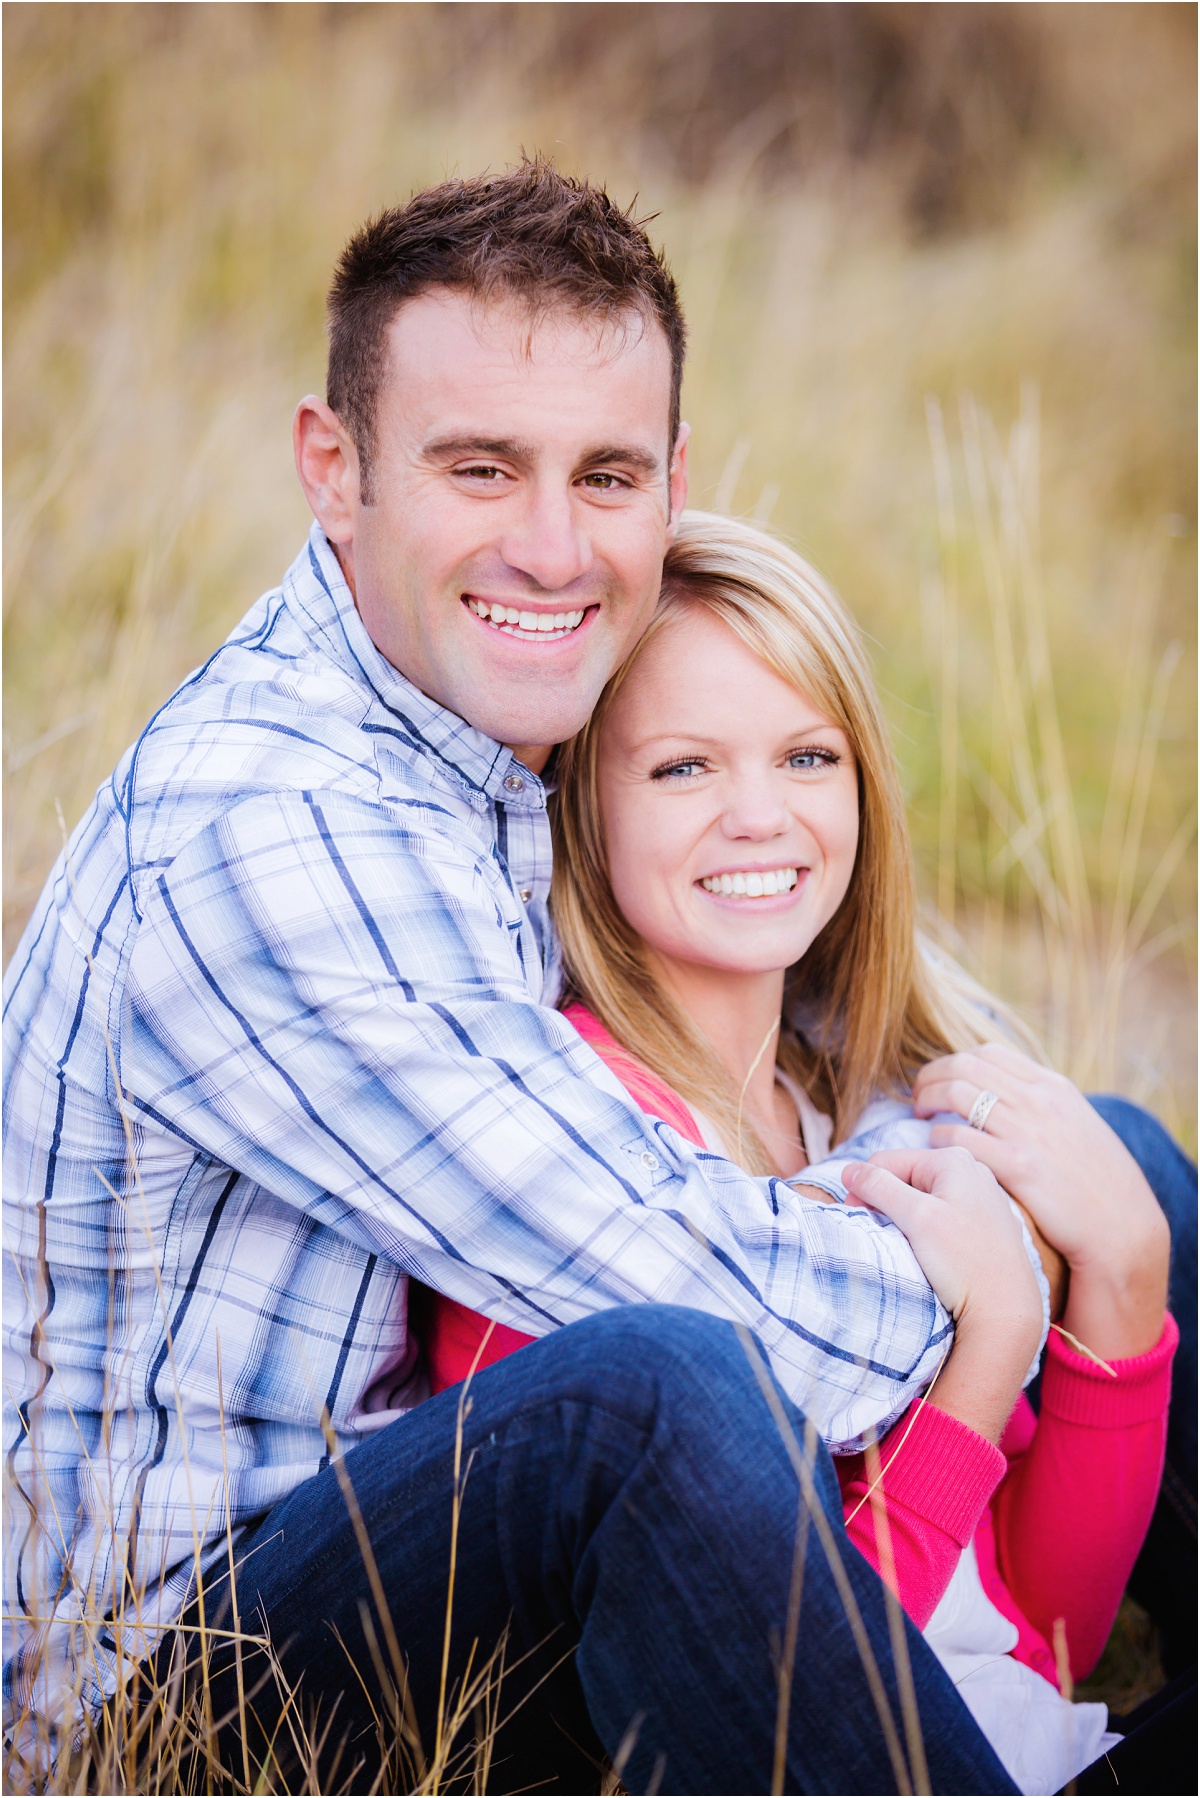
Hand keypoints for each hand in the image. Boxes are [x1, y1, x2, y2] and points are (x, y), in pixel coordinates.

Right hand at [843, 1146, 1043, 1442]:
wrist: (1007, 1310)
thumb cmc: (963, 1261)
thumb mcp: (916, 1218)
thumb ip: (879, 1187)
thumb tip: (849, 1170)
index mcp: (953, 1160)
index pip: (887, 1161)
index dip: (865, 1188)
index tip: (859, 1220)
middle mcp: (972, 1169)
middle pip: (906, 1176)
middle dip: (887, 1202)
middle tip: (885, 1234)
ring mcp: (983, 1195)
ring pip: (924, 1196)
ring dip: (907, 1217)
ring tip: (910, 1245)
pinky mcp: (987, 1222)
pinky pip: (945, 1213)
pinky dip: (929, 1227)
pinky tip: (934, 1252)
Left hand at [913, 1042, 1168, 1358]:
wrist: (1122, 1227)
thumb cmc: (1097, 1183)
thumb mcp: (1077, 1126)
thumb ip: (1043, 1105)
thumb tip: (1005, 1092)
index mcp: (1053, 1087)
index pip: (987, 1053)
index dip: (953, 1062)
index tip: (940, 1079)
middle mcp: (1040, 1101)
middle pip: (964, 1067)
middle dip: (932, 1077)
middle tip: (918, 1097)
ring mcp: (1029, 1132)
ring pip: (955, 1095)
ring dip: (927, 1103)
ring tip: (918, 1118)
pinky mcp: (1019, 1167)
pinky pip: (959, 1138)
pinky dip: (937, 1138)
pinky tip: (934, 1149)